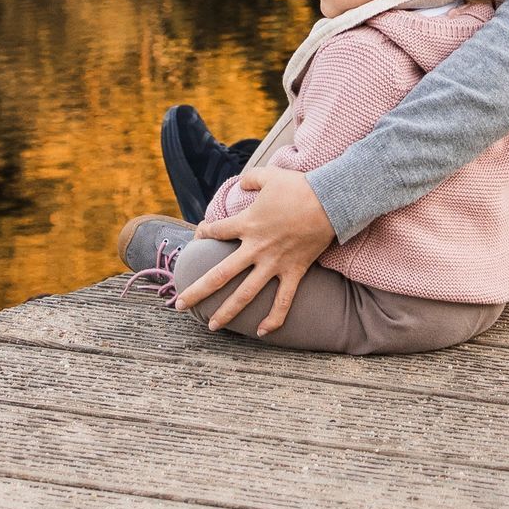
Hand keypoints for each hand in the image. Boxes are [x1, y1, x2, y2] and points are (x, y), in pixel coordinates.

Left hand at [181, 166, 333, 334]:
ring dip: (227, 312)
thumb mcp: (270, 176)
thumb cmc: (299, 187)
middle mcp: (255, 248)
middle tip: (179, 305)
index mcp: (247, 224)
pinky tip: (261, 332)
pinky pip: (282, 300)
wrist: (329, 200)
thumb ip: (251, 179)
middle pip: (220, 274)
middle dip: (197, 291)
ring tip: (211, 325)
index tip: (200, 233)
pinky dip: (273, 318)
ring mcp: (274, 263)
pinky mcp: (294, 271)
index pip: (216, 231)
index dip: (204, 232)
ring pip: (245, 294)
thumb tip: (241, 183)